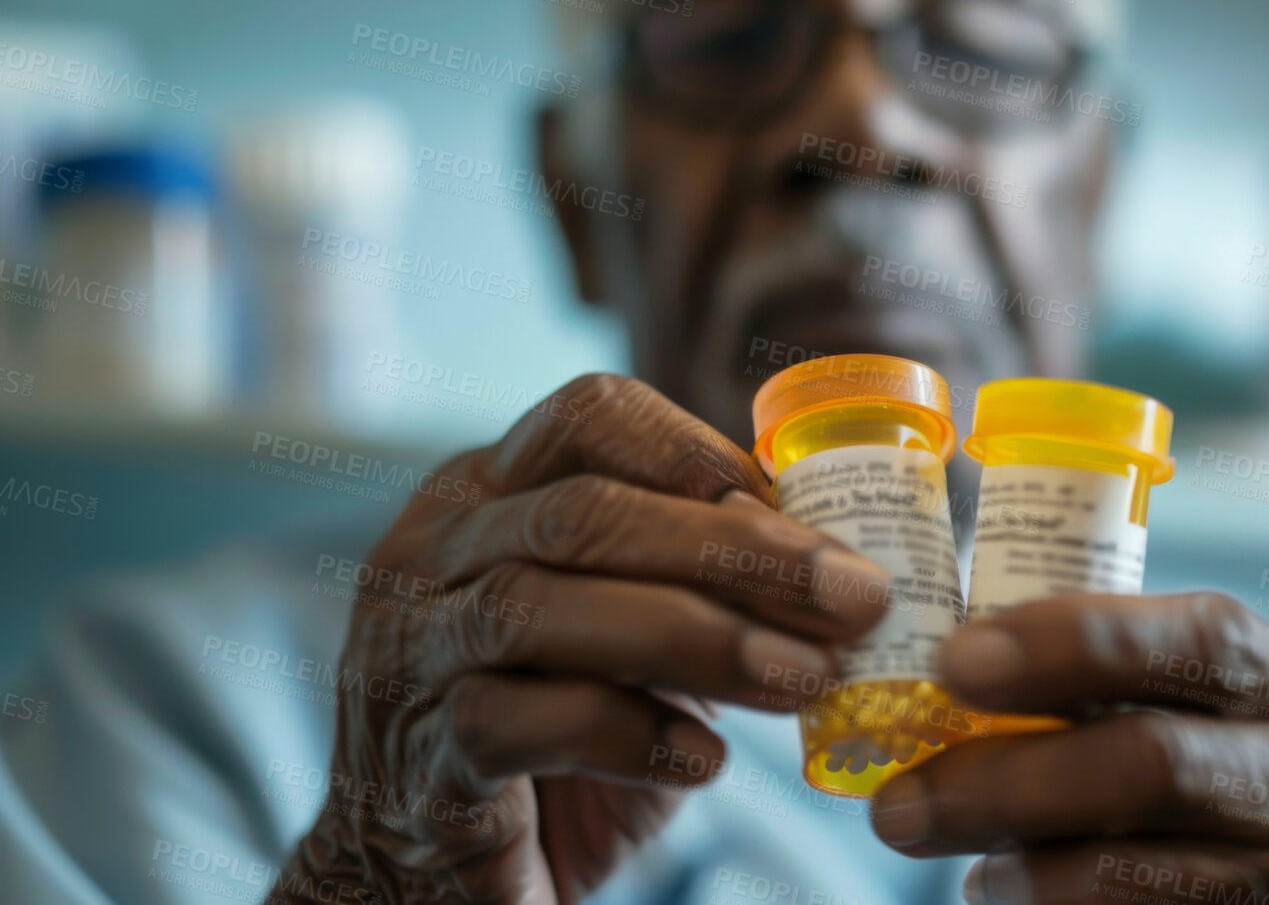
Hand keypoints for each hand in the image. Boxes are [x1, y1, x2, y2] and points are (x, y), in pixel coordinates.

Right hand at [268, 374, 890, 904]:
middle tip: (854, 598)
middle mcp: (430, 551)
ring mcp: (409, 652)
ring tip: (805, 680)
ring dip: (699, 639)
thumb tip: (843, 553)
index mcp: (489, 490)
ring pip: (540, 608)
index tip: (812, 514)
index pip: (591, 415)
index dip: (705, 453)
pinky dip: (631, 736)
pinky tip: (707, 761)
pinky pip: (521, 723)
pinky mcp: (419, 759)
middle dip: (735, 550)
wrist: (435, 873)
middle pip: (581, 512)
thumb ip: (699, 576)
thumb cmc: (558, 730)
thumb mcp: (631, 630)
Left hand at [870, 592, 1268, 904]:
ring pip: (1152, 880)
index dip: (1071, 642)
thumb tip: (971, 672)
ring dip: (1030, 873)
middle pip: (1155, 765)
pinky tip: (1014, 904)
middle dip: (1010, 780)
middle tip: (902, 806)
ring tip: (961, 869)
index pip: (1200, 640)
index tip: (956, 661)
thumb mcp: (1260, 723)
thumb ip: (1158, 692)